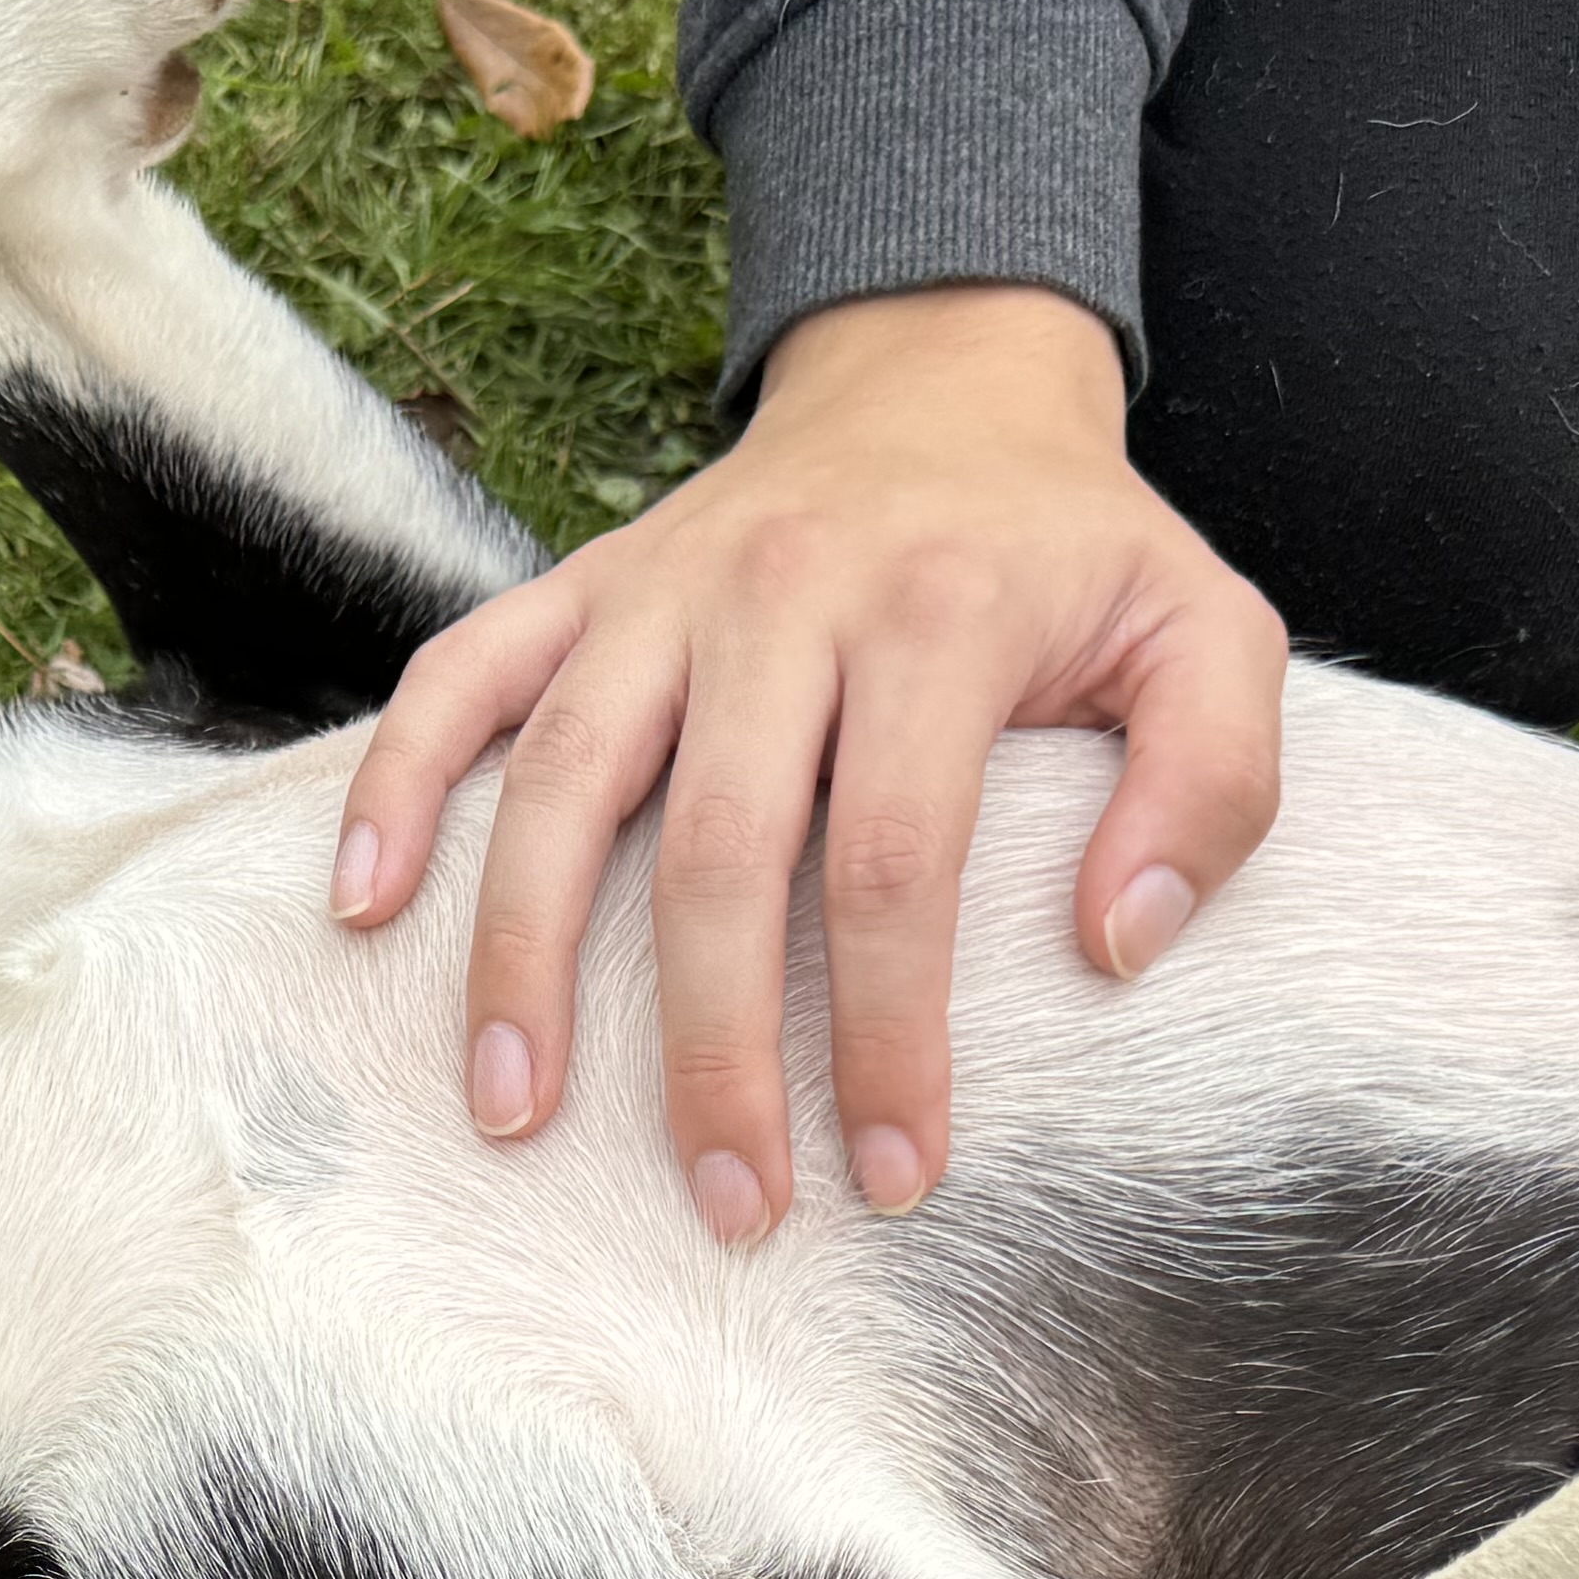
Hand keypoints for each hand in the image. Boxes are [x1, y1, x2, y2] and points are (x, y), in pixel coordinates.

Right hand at [330, 282, 1282, 1240]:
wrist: (946, 375)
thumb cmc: (1073, 551)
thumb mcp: (1211, 634)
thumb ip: (1213, 785)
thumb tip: (1110, 949)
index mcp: (936, 613)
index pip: (894, 862)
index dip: (889, 1036)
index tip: (897, 1177)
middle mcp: (779, 593)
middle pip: (717, 855)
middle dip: (714, 1053)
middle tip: (731, 1204)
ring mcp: (659, 590)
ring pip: (564, 782)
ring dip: (520, 956)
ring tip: (513, 1110)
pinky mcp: (579, 586)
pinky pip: (459, 676)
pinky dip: (398, 783)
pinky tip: (365, 907)